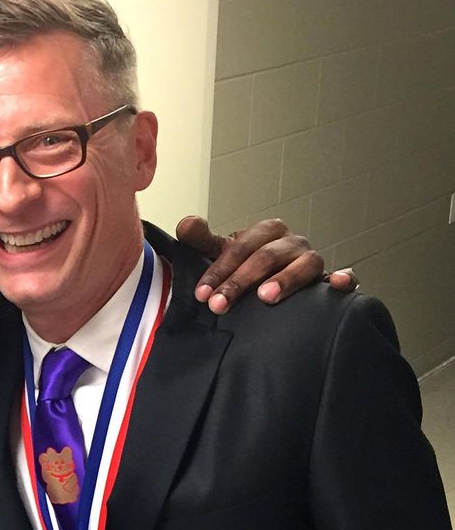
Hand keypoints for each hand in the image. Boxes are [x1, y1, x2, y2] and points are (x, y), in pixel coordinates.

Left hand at [176, 215, 358, 313]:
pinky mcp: (330, 280)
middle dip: (240, 281)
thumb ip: (203, 241)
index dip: (219, 269)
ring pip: (304, 264)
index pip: (241, 246)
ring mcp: (311, 260)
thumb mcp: (223, 255)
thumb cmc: (248, 268)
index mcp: (266, 233)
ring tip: (265, 298)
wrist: (274, 284)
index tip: (202, 294)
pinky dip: (343, 278)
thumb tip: (185, 224)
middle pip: (267, 256)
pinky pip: (343, 276)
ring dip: (285, 279)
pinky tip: (338, 285)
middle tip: (220, 305)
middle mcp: (291, 243)